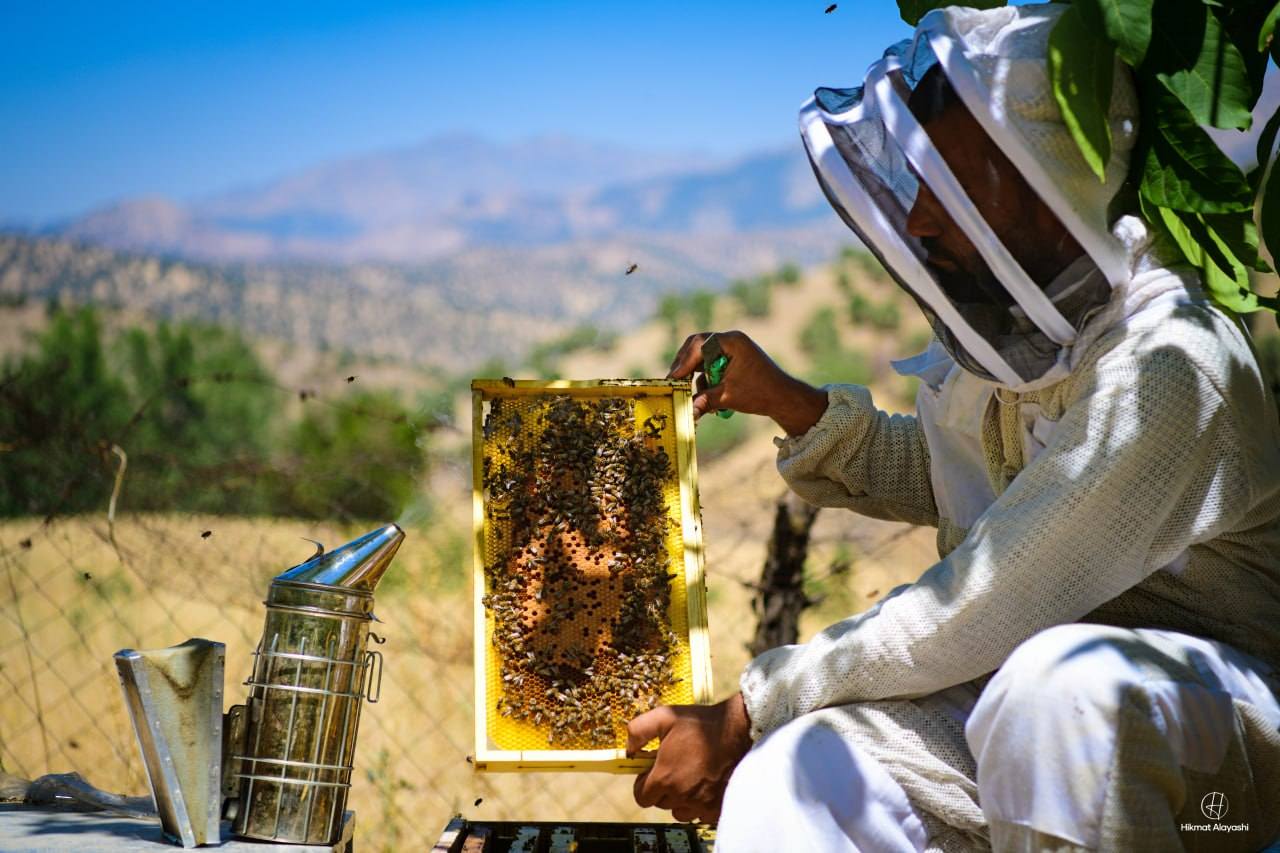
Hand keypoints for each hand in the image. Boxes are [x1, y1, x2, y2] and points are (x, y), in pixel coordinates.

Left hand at [627, 693, 753, 822]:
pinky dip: (699, 805)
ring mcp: (700, 803)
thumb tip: (628, 749)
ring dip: (680, 799)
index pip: (641, 797)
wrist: (736, 730)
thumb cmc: (700, 723)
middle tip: (674, 768)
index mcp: (664, 777)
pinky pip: (700, 815)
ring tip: (689, 778)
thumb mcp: (664, 716)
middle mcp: (681, 795)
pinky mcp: (717, 806)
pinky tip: (704, 785)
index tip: (652, 772)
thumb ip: (638, 730)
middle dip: (662, 788)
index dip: (643, 784)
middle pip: (661, 803)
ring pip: (680, 812)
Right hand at [666, 330, 827, 435]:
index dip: (683, 361)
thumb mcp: (728, 397)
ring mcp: (732, 349)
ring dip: (697, 376)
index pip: (699, 344)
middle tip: (674, 382)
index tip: (674, 378)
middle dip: (685, 366)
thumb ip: (704, 400)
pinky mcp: (733, 360)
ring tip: (694, 394)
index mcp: (732, 342)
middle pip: (697, 347)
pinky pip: (711, 365)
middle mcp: (731, 341)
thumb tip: (686, 411)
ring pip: (702, 357)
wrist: (784, 398)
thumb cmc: (760, 393)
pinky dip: (706, 379)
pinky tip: (708, 395)